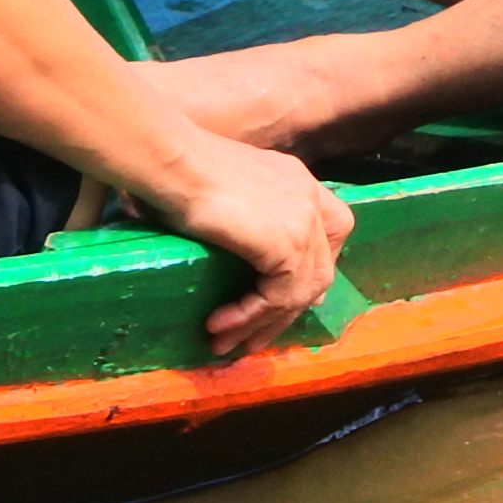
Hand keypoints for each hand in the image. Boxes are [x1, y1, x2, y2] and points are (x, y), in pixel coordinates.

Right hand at [133, 116, 356, 358]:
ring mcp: (302, 220)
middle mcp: (307, 197)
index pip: (332, 228)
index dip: (315, 266)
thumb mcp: (218, 193)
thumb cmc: (175, 168)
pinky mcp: (286, 243)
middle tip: (253, 337)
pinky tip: (220, 325)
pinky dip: (249, 317)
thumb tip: (240, 263)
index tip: (288, 296)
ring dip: (262, 323)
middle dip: (286, 310)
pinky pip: (278, 297)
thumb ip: (243, 220)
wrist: (170, 159)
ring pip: (299, 291)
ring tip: (228, 343)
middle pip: (319, 268)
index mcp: (295, 180)